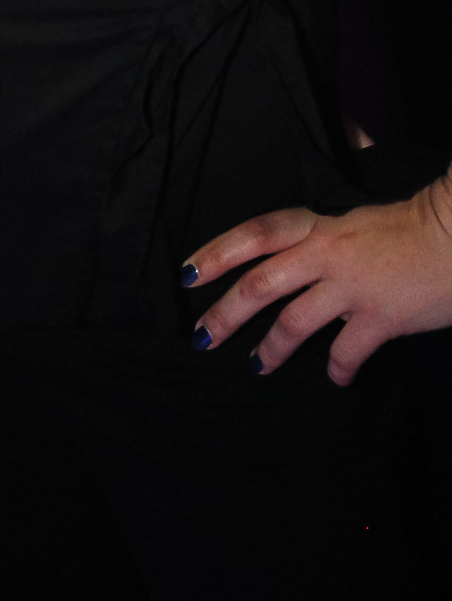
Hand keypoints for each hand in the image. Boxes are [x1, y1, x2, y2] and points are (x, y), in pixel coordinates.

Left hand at [185, 176, 451, 384]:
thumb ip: (323, 241)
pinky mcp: (380, 317)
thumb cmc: (412, 228)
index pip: (255, 233)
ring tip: (256, 367)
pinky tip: (336, 380)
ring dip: (270, 350)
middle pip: (259, 284)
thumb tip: (297, 263)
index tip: (188, 274)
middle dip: (225, 314)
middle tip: (201, 338)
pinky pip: (346, 352)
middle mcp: (327, 253)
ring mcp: (352, 286)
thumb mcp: (356, 221)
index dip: (217, 252)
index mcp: (319, 227)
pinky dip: (338, 369)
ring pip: (292, 323)